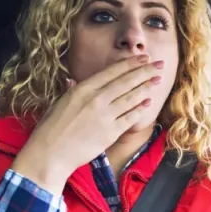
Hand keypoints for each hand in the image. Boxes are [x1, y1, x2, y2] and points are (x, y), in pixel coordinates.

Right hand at [12, 54, 164, 191]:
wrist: (51, 153)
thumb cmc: (51, 128)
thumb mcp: (60, 103)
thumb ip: (72, 91)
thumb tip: (73, 81)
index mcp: (83, 89)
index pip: (112, 72)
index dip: (131, 64)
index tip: (144, 58)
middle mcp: (96, 100)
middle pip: (126, 82)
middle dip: (145, 71)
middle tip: (160, 65)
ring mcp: (105, 116)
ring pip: (131, 98)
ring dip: (146, 87)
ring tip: (157, 80)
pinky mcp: (111, 133)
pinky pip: (130, 118)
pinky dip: (140, 109)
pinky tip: (148, 102)